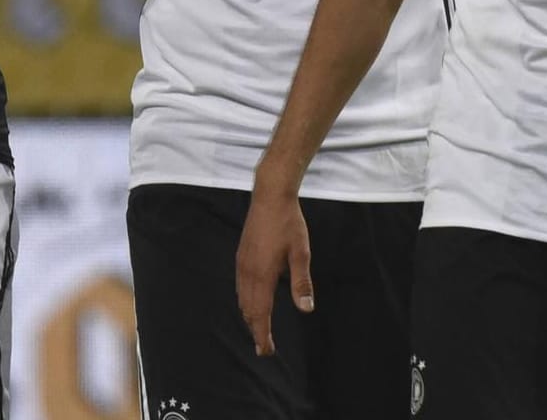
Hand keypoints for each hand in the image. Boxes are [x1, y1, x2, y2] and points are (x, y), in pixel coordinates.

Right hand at [235, 186, 312, 357]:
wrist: (269, 196)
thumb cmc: (289, 223)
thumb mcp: (301, 252)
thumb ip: (301, 281)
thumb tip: (306, 309)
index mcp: (262, 274)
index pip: (260, 313)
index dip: (262, 334)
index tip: (266, 351)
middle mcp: (248, 271)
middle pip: (248, 309)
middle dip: (255, 330)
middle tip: (264, 348)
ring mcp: (242, 263)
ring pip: (242, 298)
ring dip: (249, 317)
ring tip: (258, 330)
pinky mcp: (241, 255)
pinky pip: (240, 286)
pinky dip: (245, 302)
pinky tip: (252, 302)